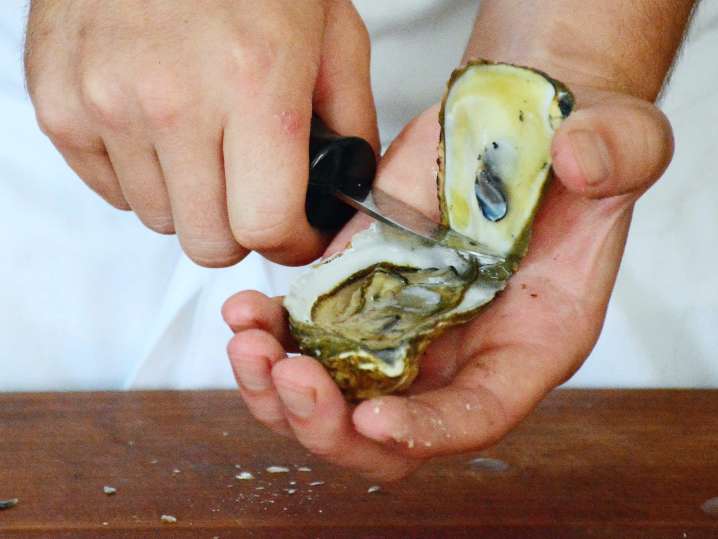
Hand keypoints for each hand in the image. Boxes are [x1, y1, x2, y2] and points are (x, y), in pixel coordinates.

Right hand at [25, 0, 377, 266]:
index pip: (265, 225)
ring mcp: (107, 104)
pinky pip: (111, 190)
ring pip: (160, 219)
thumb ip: (352, 119)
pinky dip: (142, 176)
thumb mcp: (332, 32)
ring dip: (191, 199)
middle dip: (240, 231)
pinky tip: (158, 129)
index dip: (290, 244)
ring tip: (202, 143)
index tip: (296, 233)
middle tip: (250, 195)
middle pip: (209, 241)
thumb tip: (349, 188)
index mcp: (254, 84)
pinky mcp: (60, 105)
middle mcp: (173, 101)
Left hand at [221, 83, 672, 480]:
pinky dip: (271, 332)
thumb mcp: (618, 145)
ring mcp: (400, 324)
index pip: (474, 415)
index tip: (374, 420)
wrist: (519, 123)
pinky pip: (306, 334)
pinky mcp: (359, 287)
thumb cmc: (576, 152)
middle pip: (382, 432)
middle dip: (327, 421)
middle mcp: (455, 351)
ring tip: (249, 337)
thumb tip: (580, 161)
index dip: (426, 431)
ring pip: (331, 394)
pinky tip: (246, 309)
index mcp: (524, 344)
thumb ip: (616, 157)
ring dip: (278, 386)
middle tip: (290, 375)